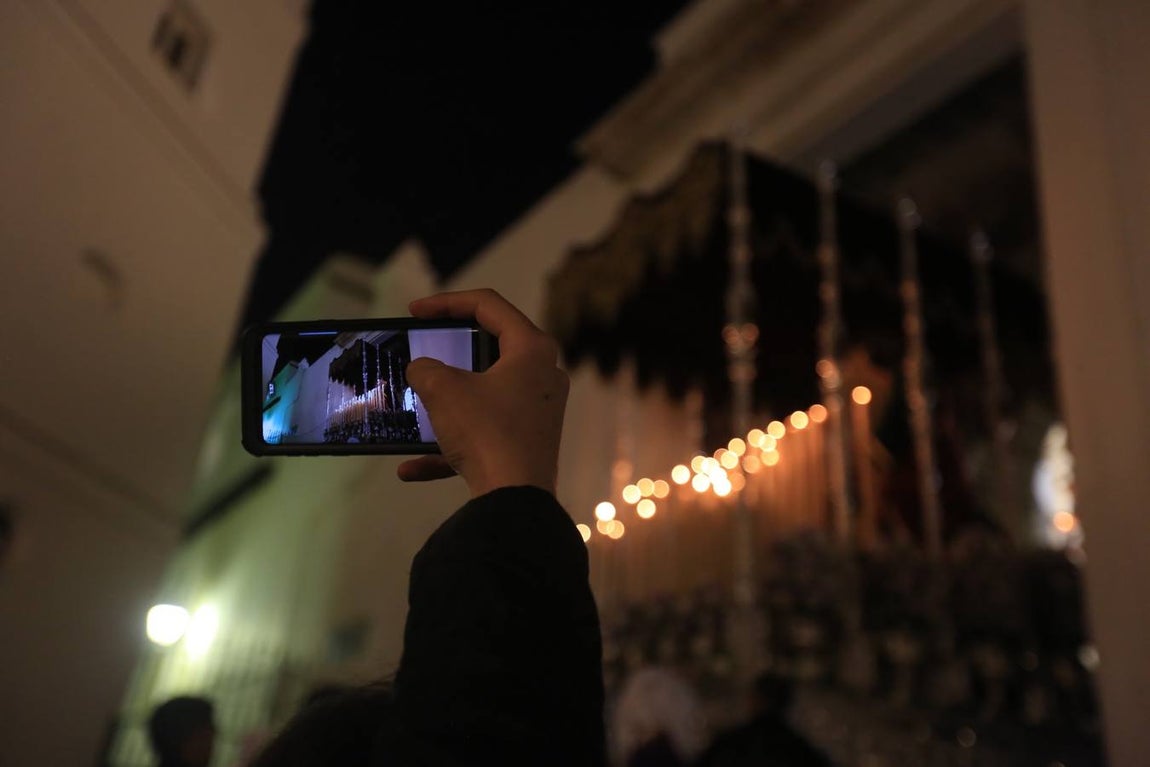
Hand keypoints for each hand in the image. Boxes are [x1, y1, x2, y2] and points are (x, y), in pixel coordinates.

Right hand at [397, 289, 568, 497]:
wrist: (515, 499)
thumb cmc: (486, 432)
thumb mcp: (443, 390)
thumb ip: (426, 369)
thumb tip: (423, 371)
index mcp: (532, 349)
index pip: (489, 305)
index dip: (447, 302)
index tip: (414, 311)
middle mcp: (543, 376)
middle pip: (492, 348)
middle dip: (451, 350)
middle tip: (425, 346)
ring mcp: (539, 412)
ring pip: (484, 396)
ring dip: (448, 403)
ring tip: (418, 404)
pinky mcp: (528, 444)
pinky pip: (483, 436)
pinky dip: (450, 447)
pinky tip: (411, 469)